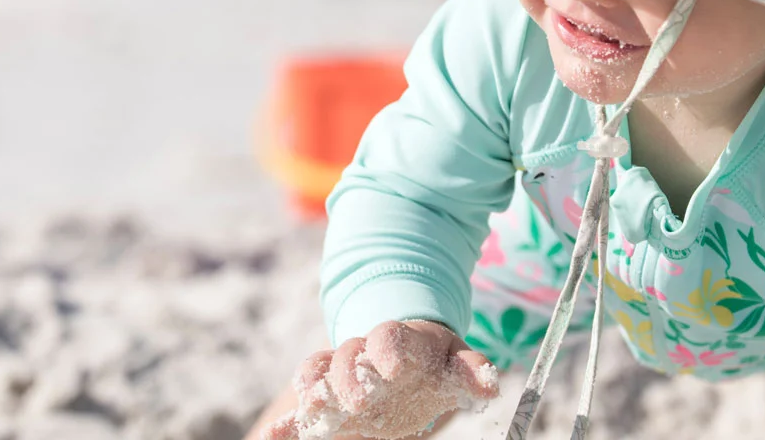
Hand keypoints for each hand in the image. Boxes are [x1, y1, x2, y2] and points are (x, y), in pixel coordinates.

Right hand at [262, 320, 498, 439]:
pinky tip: (274, 436)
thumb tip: (490, 383)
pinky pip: (300, 407)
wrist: (401, 361)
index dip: (388, 346)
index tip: (391, 366)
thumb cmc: (433, 364)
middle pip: (349, 356)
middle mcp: (363, 354)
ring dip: (315, 389)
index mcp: (398, 341)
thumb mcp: (454, 364)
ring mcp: (341, 376)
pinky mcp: (325, 402)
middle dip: (349, 375)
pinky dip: (286, 422)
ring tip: (313, 409)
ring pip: (320, 373)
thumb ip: (471, 371)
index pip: (390, 335)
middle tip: (358, 401)